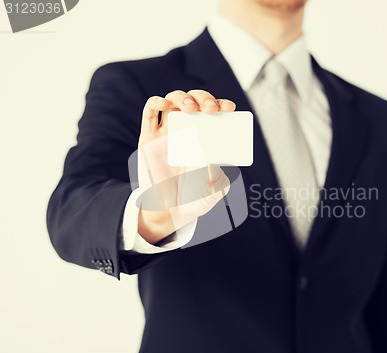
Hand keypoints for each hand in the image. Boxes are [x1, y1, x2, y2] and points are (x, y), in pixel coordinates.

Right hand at [137, 90, 235, 243]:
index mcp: (207, 137)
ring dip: (183, 97)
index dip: (221, 104)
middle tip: (211, 109)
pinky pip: (149, 112)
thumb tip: (213, 158)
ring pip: (173, 100)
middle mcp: (187, 130)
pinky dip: (156, 102)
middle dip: (204, 98)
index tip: (229, 108)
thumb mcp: (217, 188)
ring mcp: (167, 132)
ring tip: (191, 108)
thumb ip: (220, 176)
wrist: (172, 212)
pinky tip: (165, 104)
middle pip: (195, 100)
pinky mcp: (149, 138)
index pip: (215, 111)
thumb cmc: (197, 198)